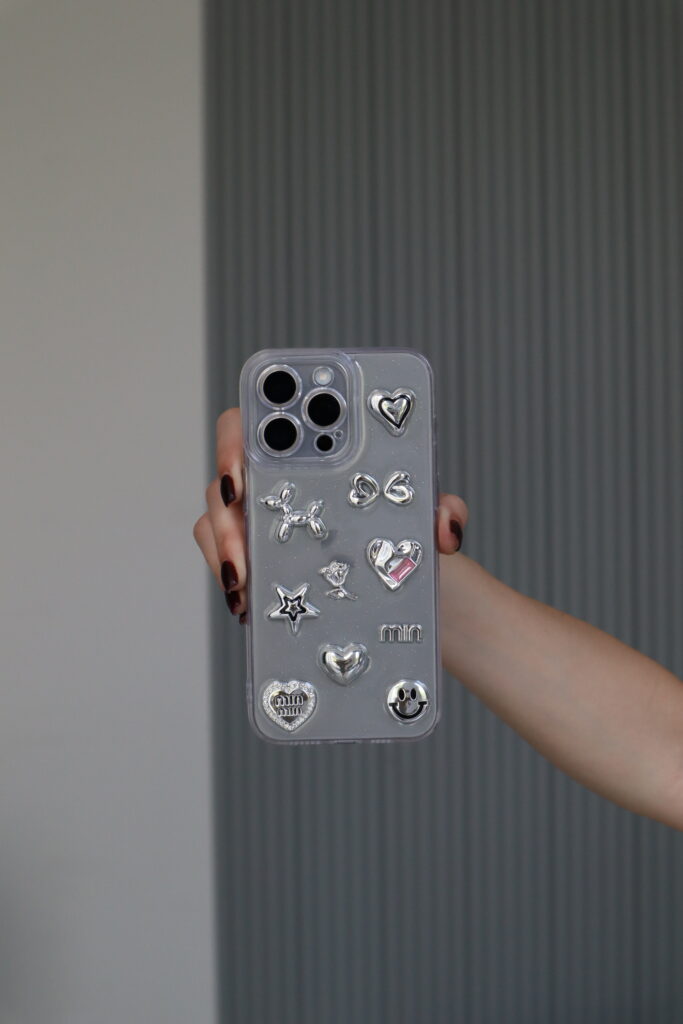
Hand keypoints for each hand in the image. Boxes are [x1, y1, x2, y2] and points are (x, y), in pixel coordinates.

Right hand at [193, 407, 468, 619]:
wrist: (409, 593)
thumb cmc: (408, 541)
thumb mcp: (428, 522)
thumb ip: (443, 512)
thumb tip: (445, 526)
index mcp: (313, 454)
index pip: (261, 422)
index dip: (243, 432)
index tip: (247, 456)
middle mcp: (277, 481)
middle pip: (228, 476)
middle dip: (226, 506)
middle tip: (243, 536)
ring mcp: (261, 522)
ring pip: (217, 523)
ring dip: (225, 548)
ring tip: (244, 581)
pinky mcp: (257, 562)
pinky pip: (226, 562)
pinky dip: (231, 579)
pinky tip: (246, 605)